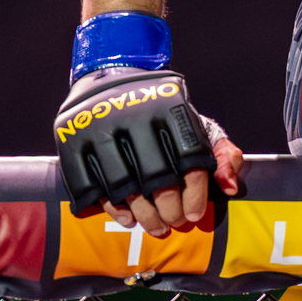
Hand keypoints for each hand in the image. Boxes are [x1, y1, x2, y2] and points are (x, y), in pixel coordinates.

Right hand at [53, 67, 232, 218]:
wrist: (112, 73)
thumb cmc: (162, 110)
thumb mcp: (196, 121)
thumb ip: (221, 153)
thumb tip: (229, 187)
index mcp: (170, 105)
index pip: (189, 158)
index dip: (194, 193)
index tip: (193, 214)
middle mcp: (134, 114)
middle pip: (156, 177)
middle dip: (168, 209)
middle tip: (173, 222)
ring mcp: (99, 127)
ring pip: (124, 187)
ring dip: (143, 215)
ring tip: (155, 227)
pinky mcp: (72, 140)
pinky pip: (91, 186)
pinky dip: (112, 208)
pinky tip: (129, 218)